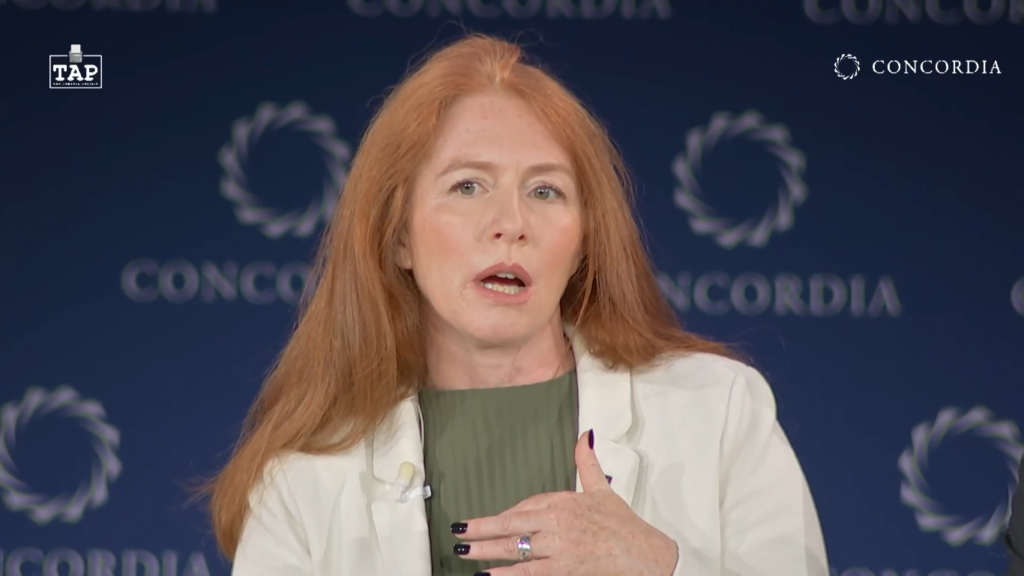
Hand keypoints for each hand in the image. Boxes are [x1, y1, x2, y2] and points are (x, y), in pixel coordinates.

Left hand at [452, 429, 678, 574]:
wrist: (645, 554)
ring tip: (464, 552)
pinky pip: (528, 571)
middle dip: (481, 528)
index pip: (525, 505)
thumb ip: (587, 462)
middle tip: (458, 532)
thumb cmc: (623, 524)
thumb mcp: (602, 488)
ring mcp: (558, 547)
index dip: (506, 515)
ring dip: (486, 551)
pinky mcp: (563, 568)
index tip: (488, 522)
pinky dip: (506, 574)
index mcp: (563, 500)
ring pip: (515, 548)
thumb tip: (584, 436)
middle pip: (511, 524)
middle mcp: (557, 522)